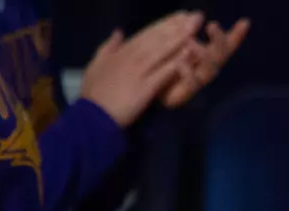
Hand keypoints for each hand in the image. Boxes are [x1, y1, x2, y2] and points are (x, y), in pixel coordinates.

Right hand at [80, 12, 203, 127]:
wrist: (93, 115)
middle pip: (157, 38)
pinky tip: (188, 54)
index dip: (164, 24)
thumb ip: (108, 47)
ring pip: (161, 51)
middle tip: (195, 16)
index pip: (146, 34)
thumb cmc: (94, 93)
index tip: (179, 16)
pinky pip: (163, 73)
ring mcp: (139, 72)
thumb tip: (119, 32)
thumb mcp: (96, 64)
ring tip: (195, 28)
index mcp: (122, 51)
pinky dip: (176, 62)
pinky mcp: (145, 88)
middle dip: (177, 26)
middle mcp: (132, 57)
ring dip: (179, 38)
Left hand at [161, 19, 250, 108]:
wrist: (141, 91)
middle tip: (212, 26)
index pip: (223, 45)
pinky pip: (189, 85)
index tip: (245, 22)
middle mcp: (203, 70)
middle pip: (219, 57)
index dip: (236, 36)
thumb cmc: (160, 65)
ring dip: (202, 55)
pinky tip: (181, 61)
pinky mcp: (182, 96)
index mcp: (203, 57)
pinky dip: (187, 72)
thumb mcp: (171, 41)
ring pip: (208, 71)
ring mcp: (194, 84)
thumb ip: (183, 28)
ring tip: (191, 42)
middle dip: (219, 41)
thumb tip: (195, 14)